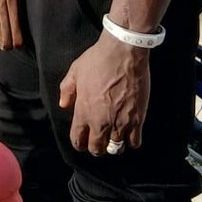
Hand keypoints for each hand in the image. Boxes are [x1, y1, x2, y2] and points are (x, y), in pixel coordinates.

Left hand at [58, 34, 149, 153]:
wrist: (123, 53)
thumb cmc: (97, 60)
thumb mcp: (75, 71)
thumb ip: (67, 90)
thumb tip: (64, 104)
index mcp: (83, 111)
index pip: (78, 140)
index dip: (79, 143)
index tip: (83, 142)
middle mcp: (101, 121)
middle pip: (97, 149)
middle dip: (97, 147)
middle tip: (100, 141)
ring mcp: (120, 122)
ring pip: (116, 147)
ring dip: (114, 144)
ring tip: (115, 137)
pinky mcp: (137, 119)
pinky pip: (135, 141)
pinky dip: (131, 140)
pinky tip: (129, 132)